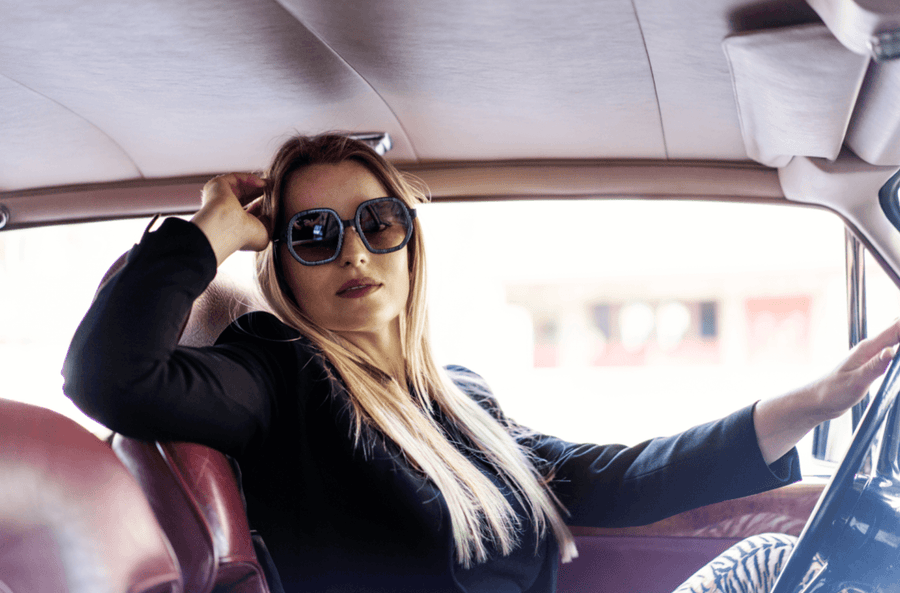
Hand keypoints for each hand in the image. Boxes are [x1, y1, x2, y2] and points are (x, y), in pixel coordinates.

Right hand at [192, 173, 271, 265]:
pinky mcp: (217, 185)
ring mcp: (219, 197)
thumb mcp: (266, 231)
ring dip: (258, 185)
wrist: (229, 229)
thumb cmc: (246, 236)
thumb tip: (276, 209)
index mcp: (234, 224)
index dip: (264, 205)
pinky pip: (236, 177)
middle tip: (276, 190)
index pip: (251, 212)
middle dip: (262, 193)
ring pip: (242, 186)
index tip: (276, 201)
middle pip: (246, 197)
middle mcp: (224, 211)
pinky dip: (250, 178)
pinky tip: (262, 183)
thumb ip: (272, 221)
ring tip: (273, 185)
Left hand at [754, 319, 899, 463]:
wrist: (817, 401)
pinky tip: (897, 352)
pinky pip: (889, 348)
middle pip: (895, 327)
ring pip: (893, 337)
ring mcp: (870, 355)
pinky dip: (897, 347)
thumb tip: (891, 352)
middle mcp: (869, 348)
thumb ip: (874, 367)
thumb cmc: (831, 392)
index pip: (895, 328)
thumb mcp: (856, 382)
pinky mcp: (870, 363)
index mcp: (867, 348)